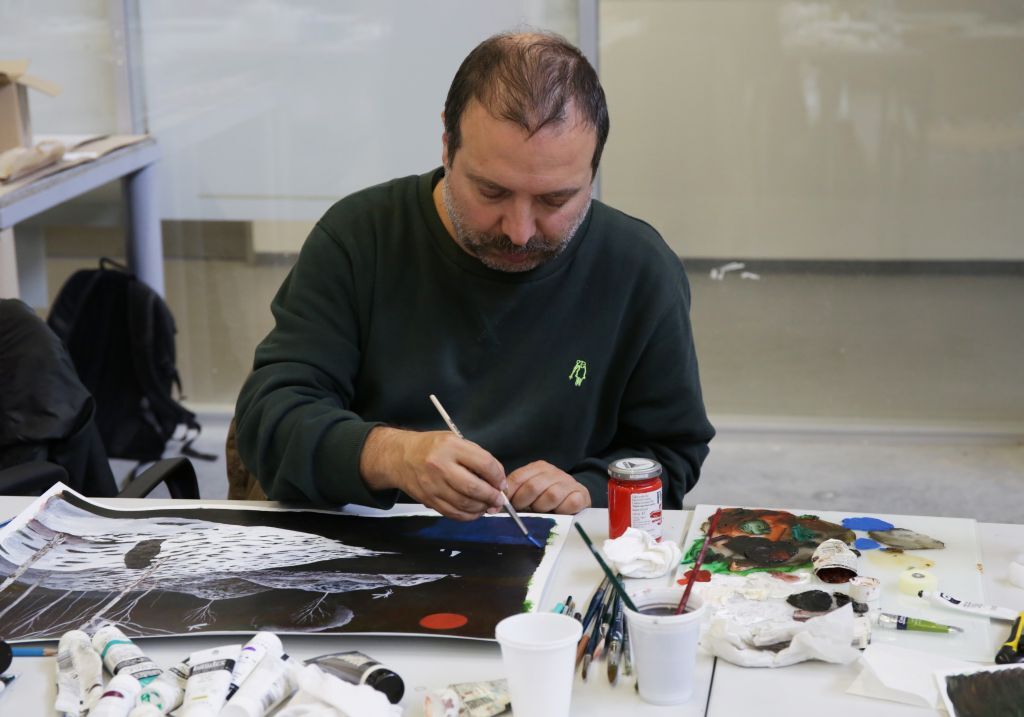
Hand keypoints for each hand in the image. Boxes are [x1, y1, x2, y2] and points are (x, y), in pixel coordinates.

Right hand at [360, 427, 505, 520]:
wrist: (400, 457)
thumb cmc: (431, 447)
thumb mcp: (455, 441)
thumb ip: (477, 457)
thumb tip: (498, 480)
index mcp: (451, 447)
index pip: (484, 464)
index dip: (498, 476)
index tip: (502, 483)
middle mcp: (441, 466)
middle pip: (474, 487)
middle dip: (492, 496)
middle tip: (499, 499)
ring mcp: (433, 485)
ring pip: (465, 504)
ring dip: (482, 508)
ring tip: (488, 505)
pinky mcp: (429, 500)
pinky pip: (453, 513)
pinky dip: (468, 516)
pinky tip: (474, 511)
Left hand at [506, 461, 590, 513]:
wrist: (575, 500)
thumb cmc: (546, 499)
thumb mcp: (528, 494)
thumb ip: (515, 494)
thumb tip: (497, 502)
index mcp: (538, 468)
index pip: (518, 478)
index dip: (510, 494)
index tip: (505, 505)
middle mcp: (554, 472)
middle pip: (533, 487)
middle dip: (524, 502)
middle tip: (523, 510)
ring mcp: (569, 482)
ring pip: (551, 495)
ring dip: (543, 507)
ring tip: (542, 511)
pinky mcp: (581, 494)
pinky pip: (570, 502)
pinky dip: (562, 510)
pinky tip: (559, 512)